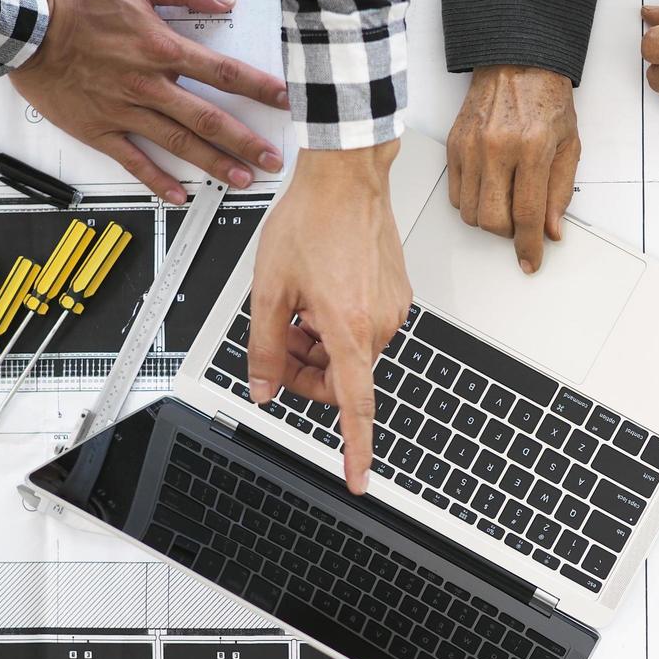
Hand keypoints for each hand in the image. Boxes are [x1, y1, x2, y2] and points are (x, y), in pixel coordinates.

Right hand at [10, 0, 287, 203]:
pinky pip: (133, 161)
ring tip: (242, 179)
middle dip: (245, 140)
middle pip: (208, 118)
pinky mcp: (100, 130)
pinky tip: (179, 195)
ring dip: (214, 164)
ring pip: (178, 143)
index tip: (283, 101)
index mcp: (160, 49)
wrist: (22, 28)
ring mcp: (125, 111)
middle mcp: (148, 85)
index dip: (257, 87)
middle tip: (272, 158)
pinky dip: (157, 181)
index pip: (221, 72)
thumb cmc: (73, 2)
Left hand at [247, 144, 410, 494]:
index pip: (355, 407)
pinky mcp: (397, 297)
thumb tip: (262, 387)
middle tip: (280, 343)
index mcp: (349, 329)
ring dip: (320, 346)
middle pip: (342, 381)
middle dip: (307, 373)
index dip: (356, 450)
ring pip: (350, 355)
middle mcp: (379, 325)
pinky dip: (337, 327)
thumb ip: (263, 348)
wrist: (346, 178)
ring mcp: (393, 310)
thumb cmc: (312, 222)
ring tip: (296, 308)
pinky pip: (364, 330)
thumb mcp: (268, 289)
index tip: (359, 480)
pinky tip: (319, 295)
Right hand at [447, 65, 579, 273]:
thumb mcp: (569, 144)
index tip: (530, 261)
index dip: (529, 245)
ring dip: (490, 220)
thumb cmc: (545, 98)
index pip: (527, 214)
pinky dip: (472, 203)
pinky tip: (489, 189)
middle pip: (493, 220)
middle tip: (522, 224)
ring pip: (470, 213)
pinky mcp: (454, 146)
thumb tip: (552, 230)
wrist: (516, 61)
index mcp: (532, 148)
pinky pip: (456, 195)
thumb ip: (560, 191)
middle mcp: (497, 148)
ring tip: (506, 202)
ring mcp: (471, 147)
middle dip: (509, 234)